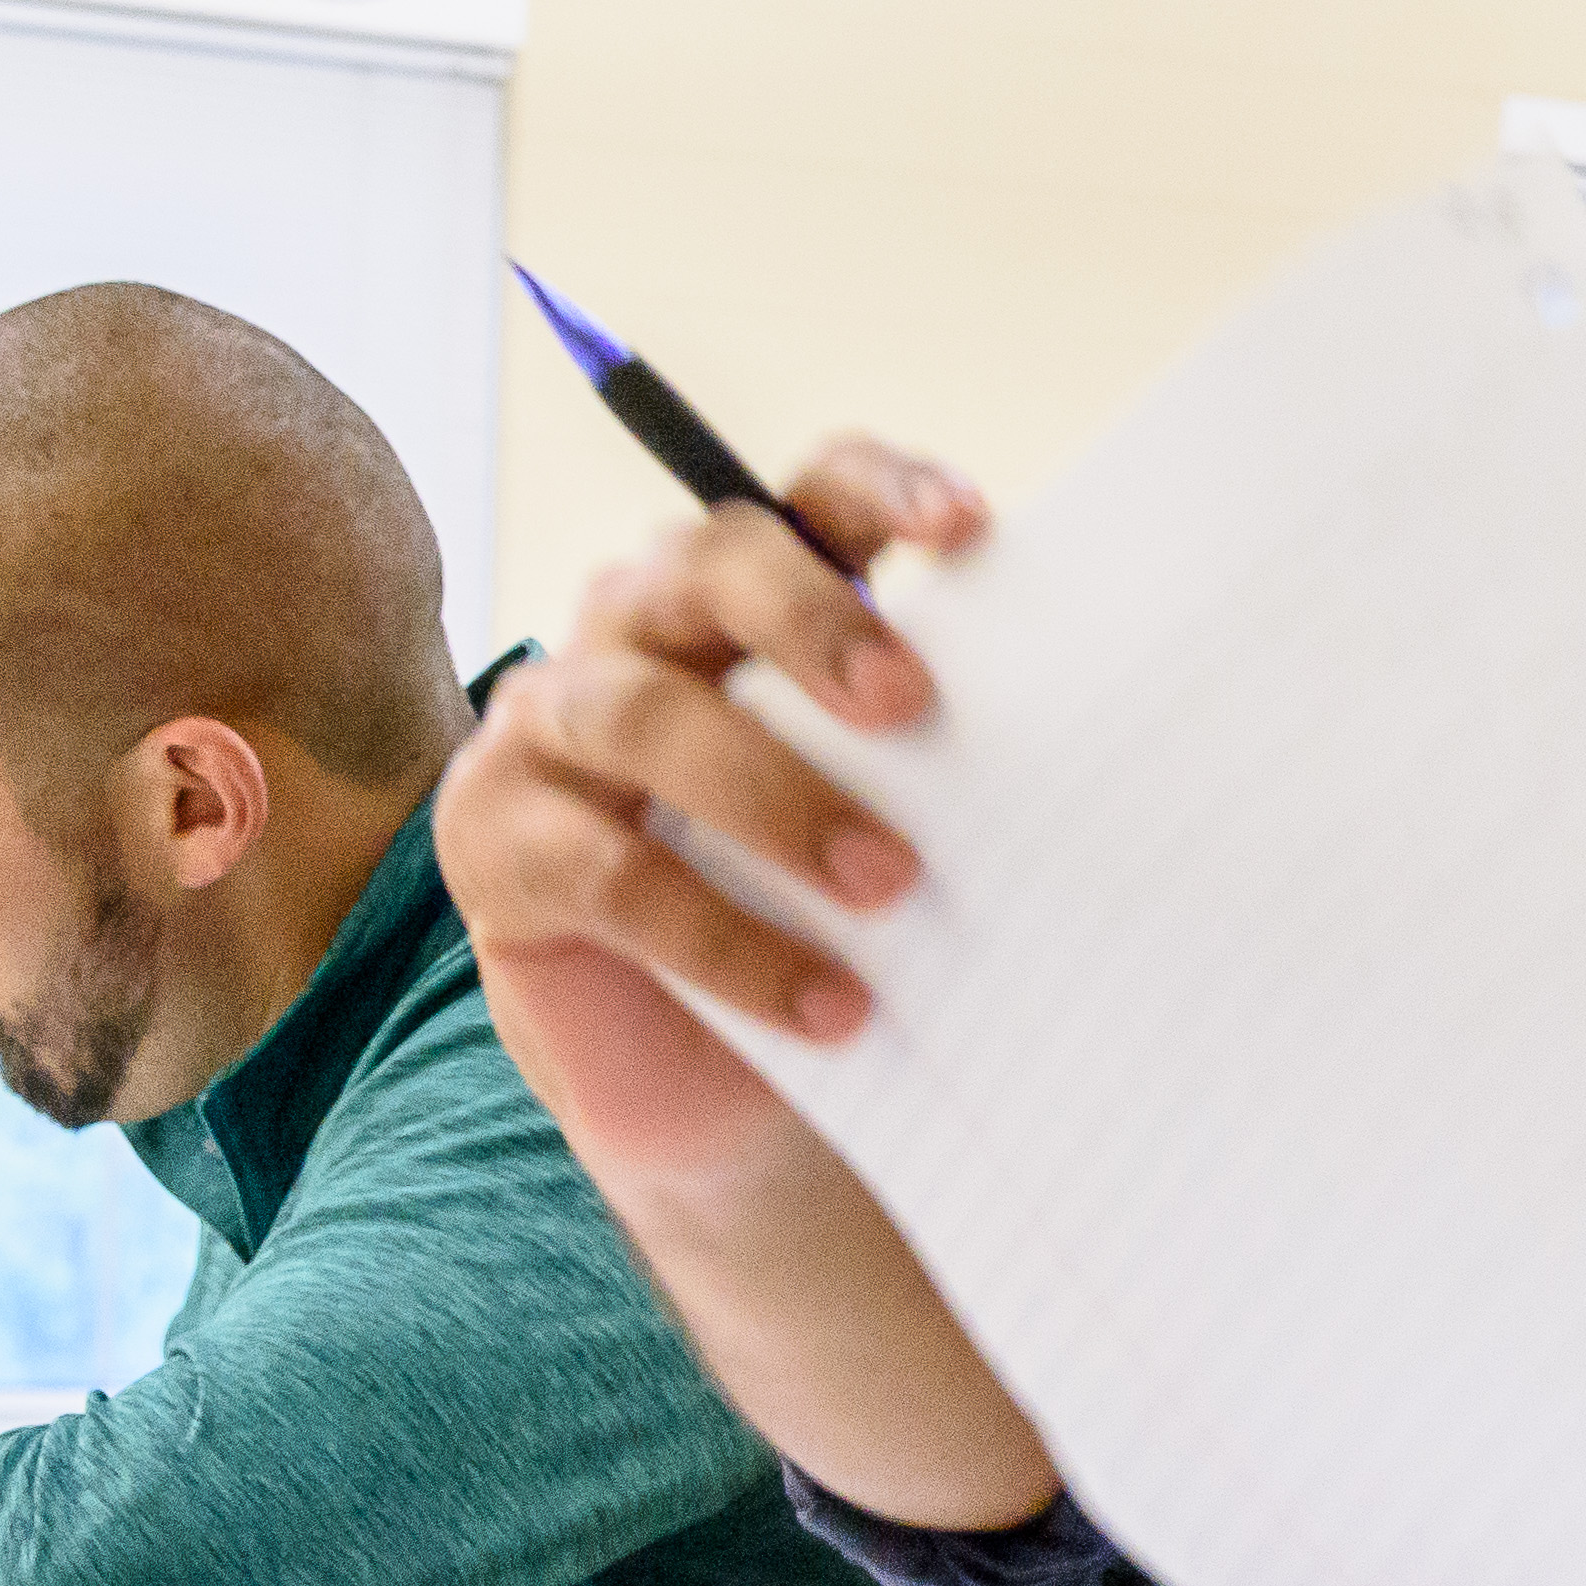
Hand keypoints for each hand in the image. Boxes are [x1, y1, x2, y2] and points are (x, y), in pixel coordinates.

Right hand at [443, 435, 972, 1154]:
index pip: (812, 499)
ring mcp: (549, 725)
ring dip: (768, 793)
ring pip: (641, 710)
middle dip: (809, 620)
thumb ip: (942, 763)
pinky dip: (724, 939)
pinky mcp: (492, 841)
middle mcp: (639, 631)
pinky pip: (604, 870)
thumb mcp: (890, 827)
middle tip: (910, 702)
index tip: (969, 527)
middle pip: (708, 565)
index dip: (883, 491)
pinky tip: (825, 1003)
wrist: (713, 1094)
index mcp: (752, 602)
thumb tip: (1093, 747)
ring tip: (887, 882)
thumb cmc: (819, 924)